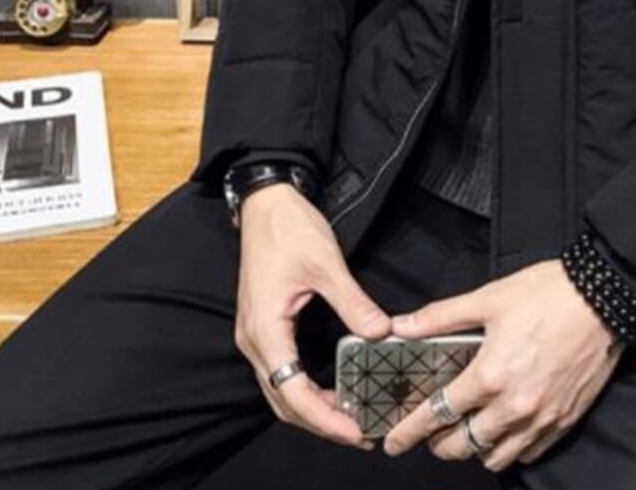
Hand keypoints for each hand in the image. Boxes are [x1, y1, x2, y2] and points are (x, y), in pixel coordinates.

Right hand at [234, 182, 389, 449]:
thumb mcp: (326, 265)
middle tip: (360, 432)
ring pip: (281, 389)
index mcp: (265, 330)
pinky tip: (332, 388)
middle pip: (284, 400)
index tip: (355, 431)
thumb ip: (353, 303)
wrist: (266, 203)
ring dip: (312, 408)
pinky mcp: (264, 325)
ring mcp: (256, 334)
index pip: (293, 392)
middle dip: (320, 422)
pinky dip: (305, 387)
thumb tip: (380, 333)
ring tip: (351, 416)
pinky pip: (282, 370)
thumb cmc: (289, 229)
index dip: (324, 418)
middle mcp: (254, 340)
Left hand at [382, 259, 624, 470]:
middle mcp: (513, 407)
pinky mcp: (564, 421)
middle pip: (463, 446)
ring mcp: (541, 419)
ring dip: (475, 449)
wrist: (605, 298)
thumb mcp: (489, 297)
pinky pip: (529, 454)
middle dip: (439, 444)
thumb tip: (401, 326)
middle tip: (432, 432)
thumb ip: (441, 317)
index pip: (437, 414)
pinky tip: (506, 430)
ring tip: (470, 429)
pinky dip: (511, 449)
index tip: (392, 442)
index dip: (410, 432)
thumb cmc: (547, 294)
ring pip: (495, 457)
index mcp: (490, 376)